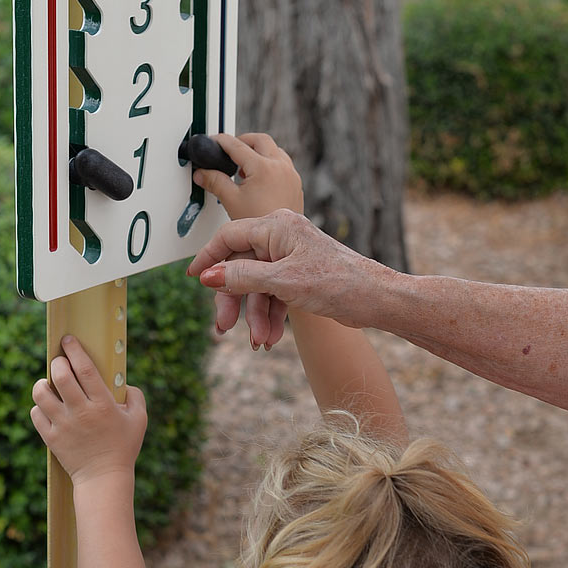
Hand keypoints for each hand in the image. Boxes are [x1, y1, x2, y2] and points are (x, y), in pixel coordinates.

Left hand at [30, 335, 147, 485]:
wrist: (103, 478)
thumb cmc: (123, 447)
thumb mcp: (139, 421)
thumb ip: (136, 397)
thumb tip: (124, 383)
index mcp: (103, 405)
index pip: (85, 369)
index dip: (75, 350)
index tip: (68, 340)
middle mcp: (81, 413)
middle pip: (60, 376)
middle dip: (58, 363)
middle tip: (60, 363)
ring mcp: (63, 426)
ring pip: (41, 393)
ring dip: (43, 384)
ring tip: (49, 384)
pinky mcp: (51, 438)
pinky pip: (36, 414)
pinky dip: (39, 407)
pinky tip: (48, 406)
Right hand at [186, 208, 380, 346]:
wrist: (375, 298)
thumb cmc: (336, 282)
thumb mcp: (282, 281)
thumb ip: (242, 277)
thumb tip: (207, 275)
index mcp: (277, 226)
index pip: (230, 236)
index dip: (209, 257)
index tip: (193, 276)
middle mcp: (282, 236)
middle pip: (242, 266)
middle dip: (235, 300)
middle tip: (224, 326)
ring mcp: (291, 256)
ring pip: (258, 285)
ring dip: (257, 315)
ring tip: (260, 341)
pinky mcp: (300, 275)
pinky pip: (274, 293)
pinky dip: (272, 315)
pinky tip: (273, 337)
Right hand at [192, 131, 303, 220]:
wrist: (282, 241)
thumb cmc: (260, 223)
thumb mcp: (231, 201)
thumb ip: (214, 182)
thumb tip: (202, 174)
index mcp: (263, 167)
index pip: (236, 145)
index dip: (221, 141)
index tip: (213, 141)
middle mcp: (280, 166)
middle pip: (260, 140)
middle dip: (243, 140)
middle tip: (230, 149)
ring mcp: (291, 174)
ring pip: (274, 149)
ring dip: (258, 150)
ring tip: (245, 165)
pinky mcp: (295, 183)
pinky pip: (283, 163)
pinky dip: (270, 162)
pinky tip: (260, 177)